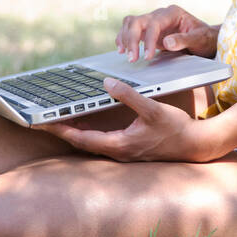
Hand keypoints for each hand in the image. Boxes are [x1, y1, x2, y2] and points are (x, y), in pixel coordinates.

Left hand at [36, 78, 215, 162]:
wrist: (195, 145)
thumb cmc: (175, 128)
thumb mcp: (152, 108)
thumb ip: (129, 95)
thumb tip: (107, 84)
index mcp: (120, 144)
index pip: (81, 138)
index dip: (61, 129)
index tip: (43, 122)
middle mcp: (118, 151)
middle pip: (81, 143)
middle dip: (62, 131)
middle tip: (42, 120)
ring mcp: (123, 152)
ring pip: (90, 143)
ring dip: (74, 132)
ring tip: (58, 120)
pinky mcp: (129, 149)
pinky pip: (101, 142)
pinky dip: (88, 133)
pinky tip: (86, 124)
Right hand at [116, 4, 217, 61]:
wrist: (206, 39)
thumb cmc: (205, 38)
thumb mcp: (199, 39)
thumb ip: (184, 40)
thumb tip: (167, 42)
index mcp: (172, 13)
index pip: (154, 24)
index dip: (149, 40)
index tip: (148, 56)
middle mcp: (160, 14)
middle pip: (138, 21)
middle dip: (132, 40)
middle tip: (132, 59)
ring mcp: (153, 21)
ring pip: (131, 23)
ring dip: (125, 38)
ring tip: (126, 55)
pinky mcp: (148, 30)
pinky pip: (130, 30)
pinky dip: (124, 38)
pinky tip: (122, 50)